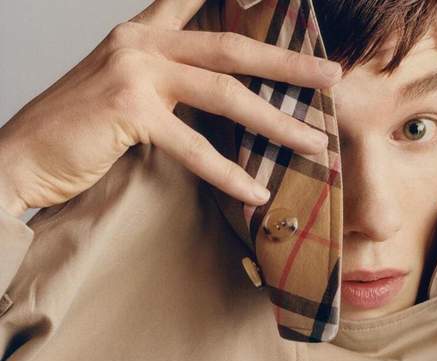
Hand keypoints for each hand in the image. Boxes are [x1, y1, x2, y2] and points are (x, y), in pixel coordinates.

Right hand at [0, 0, 341, 217]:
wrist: (21, 156)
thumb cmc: (79, 130)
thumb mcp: (126, 90)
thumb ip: (170, 82)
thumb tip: (221, 96)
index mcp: (142, 34)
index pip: (199, 3)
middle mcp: (140, 43)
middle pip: (232, 46)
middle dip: (288, 63)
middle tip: (332, 76)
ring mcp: (134, 73)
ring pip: (225, 93)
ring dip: (276, 121)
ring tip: (313, 143)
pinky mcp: (128, 111)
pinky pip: (193, 146)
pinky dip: (228, 173)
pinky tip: (256, 191)